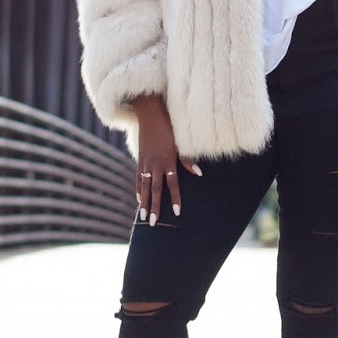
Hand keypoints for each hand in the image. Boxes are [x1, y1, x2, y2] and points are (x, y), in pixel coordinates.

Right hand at [132, 96, 202, 224]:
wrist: (150, 114)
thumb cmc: (168, 127)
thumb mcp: (179, 143)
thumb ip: (187, 160)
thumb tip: (199, 173)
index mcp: (168, 161)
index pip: (172, 184)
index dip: (174, 198)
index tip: (176, 212)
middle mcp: (155, 164)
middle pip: (155, 190)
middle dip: (155, 207)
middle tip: (154, 223)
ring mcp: (145, 162)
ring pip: (144, 186)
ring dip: (145, 202)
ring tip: (144, 216)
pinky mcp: (140, 159)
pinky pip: (138, 177)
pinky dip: (138, 189)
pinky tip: (139, 199)